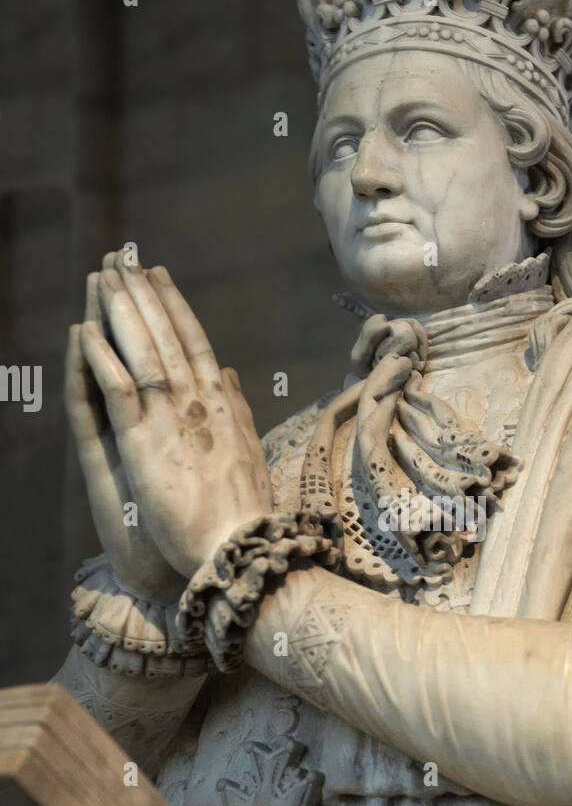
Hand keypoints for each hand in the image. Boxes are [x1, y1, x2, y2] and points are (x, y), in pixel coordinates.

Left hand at [79, 252, 272, 577]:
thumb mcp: (250, 451)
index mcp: (223, 406)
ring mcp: (171, 421)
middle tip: (122, 258)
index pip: (196, 343)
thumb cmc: (246, 511)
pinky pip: (119, 390)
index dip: (174, 306)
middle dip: (142, 294)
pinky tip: (87, 331)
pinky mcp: (145, 444)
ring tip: (104, 276)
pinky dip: (103, 358)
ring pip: (143, 352)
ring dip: (121, 311)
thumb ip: (237, 409)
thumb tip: (232, 375)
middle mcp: (199, 403)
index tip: (158, 275)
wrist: (240, 548)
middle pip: (166, 336)